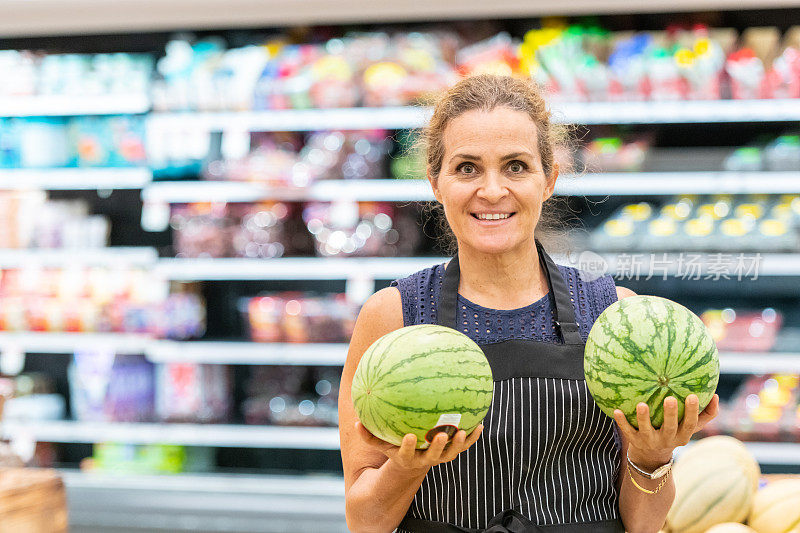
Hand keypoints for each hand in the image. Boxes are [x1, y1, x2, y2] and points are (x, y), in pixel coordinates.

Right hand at [355, 420, 483, 473]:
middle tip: (440, 435)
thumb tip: (356, 422)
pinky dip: (472, 437)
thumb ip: (369, 435)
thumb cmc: (394, 448)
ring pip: (450, 453)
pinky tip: (480, 424)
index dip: (408, 447)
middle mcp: (424, 460)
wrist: (412, 463)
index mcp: (407, 457)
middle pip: (432, 457)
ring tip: (464, 431)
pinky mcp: (449, 452)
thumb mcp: (380, 444)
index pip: (406, 453)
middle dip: (437, 447)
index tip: (409, 436)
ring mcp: (439, 457)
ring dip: (459, 444)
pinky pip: (462, 445)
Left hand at [614, 394, 719, 470]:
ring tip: (641, 404)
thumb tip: (716, 395)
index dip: (692, 411)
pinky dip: (622, 422)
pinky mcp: (634, 442)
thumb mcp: (690, 427)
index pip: (690, 424)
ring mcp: (649, 441)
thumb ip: (706, 414)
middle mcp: (667, 439)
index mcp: (682, 435)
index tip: (693, 396)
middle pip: (670, 428)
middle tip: (669, 399)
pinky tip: (616, 410)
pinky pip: (627, 431)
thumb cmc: (675, 431)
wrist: (652, 456)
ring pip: (646, 430)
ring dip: (644, 418)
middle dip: (671, 414)